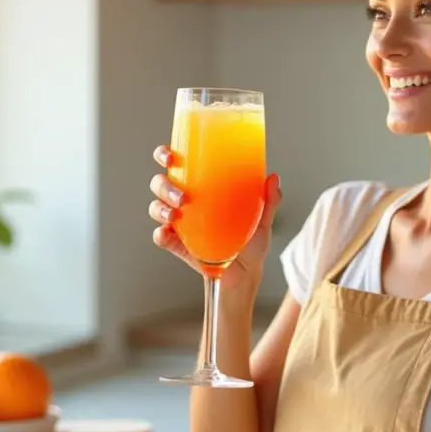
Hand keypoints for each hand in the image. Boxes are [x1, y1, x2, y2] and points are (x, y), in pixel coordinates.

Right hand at [148, 145, 281, 289]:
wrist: (245, 275)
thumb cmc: (250, 244)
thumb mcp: (262, 220)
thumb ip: (269, 200)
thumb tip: (273, 178)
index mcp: (202, 189)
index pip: (177, 165)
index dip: (165, 155)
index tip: (171, 157)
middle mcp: (185, 203)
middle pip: (161, 184)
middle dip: (165, 186)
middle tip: (182, 196)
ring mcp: (179, 224)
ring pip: (157, 207)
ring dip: (162, 208)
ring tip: (176, 215)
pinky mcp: (177, 245)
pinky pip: (160, 237)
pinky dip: (160, 234)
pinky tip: (167, 234)